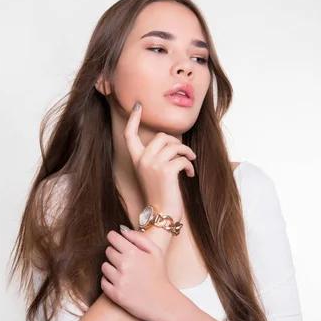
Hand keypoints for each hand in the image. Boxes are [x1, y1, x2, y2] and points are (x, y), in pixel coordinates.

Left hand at [101, 226, 178, 320]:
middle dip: (115, 252)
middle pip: (108, 251)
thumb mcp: (156, 252)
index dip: (113, 237)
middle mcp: (123, 265)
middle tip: (125, 258)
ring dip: (111, 267)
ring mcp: (118, 281)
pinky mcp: (114, 294)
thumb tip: (122, 230)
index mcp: (133, 253)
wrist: (162, 301)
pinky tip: (120, 281)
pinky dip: (109, 280)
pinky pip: (103, 282)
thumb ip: (139, 238)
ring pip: (104, 266)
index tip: (115, 239)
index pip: (113, 238)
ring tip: (123, 271)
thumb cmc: (159, 274)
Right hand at [124, 102, 196, 222]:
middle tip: (185, 154)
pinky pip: (183, 158)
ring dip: (186, 153)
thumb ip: (156, 158)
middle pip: (161, 136)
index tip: (137, 106)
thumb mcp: (153, 173)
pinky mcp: (166, 171)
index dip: (133, 119)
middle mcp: (142, 160)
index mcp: (136, 160)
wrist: (161, 214)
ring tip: (190, 162)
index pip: (130, 135)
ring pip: (174, 145)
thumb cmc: (161, 194)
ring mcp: (153, 165)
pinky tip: (190, 175)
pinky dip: (190, 165)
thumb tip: (171, 143)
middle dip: (177, 143)